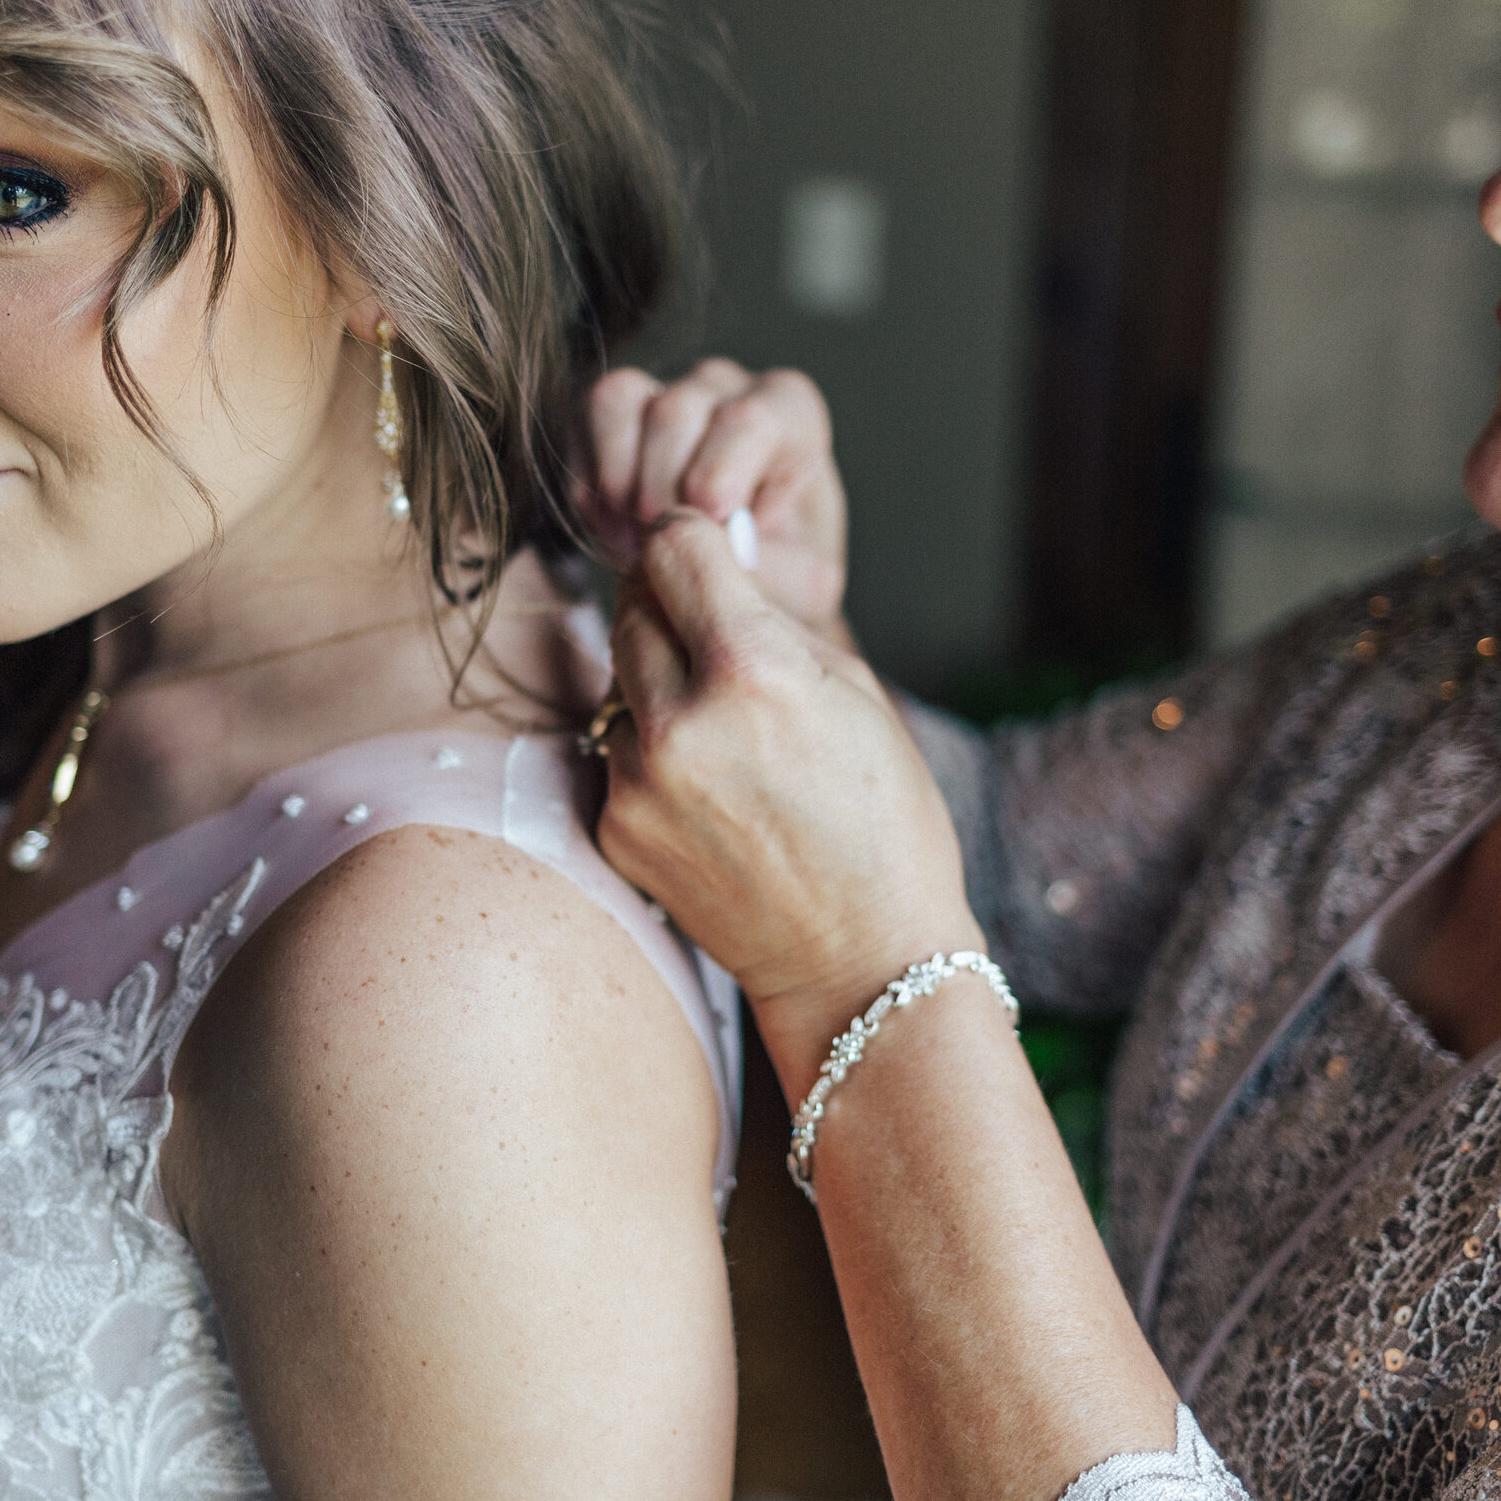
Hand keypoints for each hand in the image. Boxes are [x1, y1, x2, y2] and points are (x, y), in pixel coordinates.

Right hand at [586, 360, 849, 650]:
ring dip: (620, 490)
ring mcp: (668, 384)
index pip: (748, 420)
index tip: (710, 541)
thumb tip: (713, 536)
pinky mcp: (619, 401)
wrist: (736, 589)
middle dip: (660, 499)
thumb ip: (769, 563)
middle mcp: (731, 385)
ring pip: (624, 402)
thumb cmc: (780, 574)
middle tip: (665, 560)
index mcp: (790, 411)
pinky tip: (614, 527)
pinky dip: (591, 479)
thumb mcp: (799, 583)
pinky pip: (594, 412)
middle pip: (675, 412)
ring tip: (638, 549)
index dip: (715, 484)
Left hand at [598, 512, 980, 1095]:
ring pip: (619, 680)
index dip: (691, 539)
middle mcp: (679, 722)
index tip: (705, 553)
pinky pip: (618, 752)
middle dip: (669, 605)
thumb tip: (714, 562)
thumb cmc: (884, 824)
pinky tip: (712, 792)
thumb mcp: (854, 692)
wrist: (861, 961)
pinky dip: (653, 752)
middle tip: (715, 637)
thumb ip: (773, 621)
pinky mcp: (616, 829)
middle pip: (632, 604)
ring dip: (659, 682)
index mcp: (751, 670)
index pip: (671, 544)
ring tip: (726, 732)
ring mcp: (637, 782)